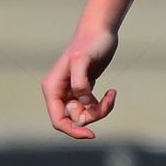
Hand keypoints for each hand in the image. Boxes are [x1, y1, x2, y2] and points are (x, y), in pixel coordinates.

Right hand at [41, 24, 118, 138]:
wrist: (100, 30)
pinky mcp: (84, 90)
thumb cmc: (91, 43)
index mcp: (52, 88)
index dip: (72, 130)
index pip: (58, 120)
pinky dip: (104, 104)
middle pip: (74, 119)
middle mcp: (59, 92)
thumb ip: (80, 82)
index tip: (91, 134)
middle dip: (92, 116)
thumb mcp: (83, 60)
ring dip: (100, 110)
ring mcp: (72, 92)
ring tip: (112, 94)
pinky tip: (112, 92)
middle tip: (106, 101)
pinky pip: (92, 107)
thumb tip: (83, 101)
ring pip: (85, 115)